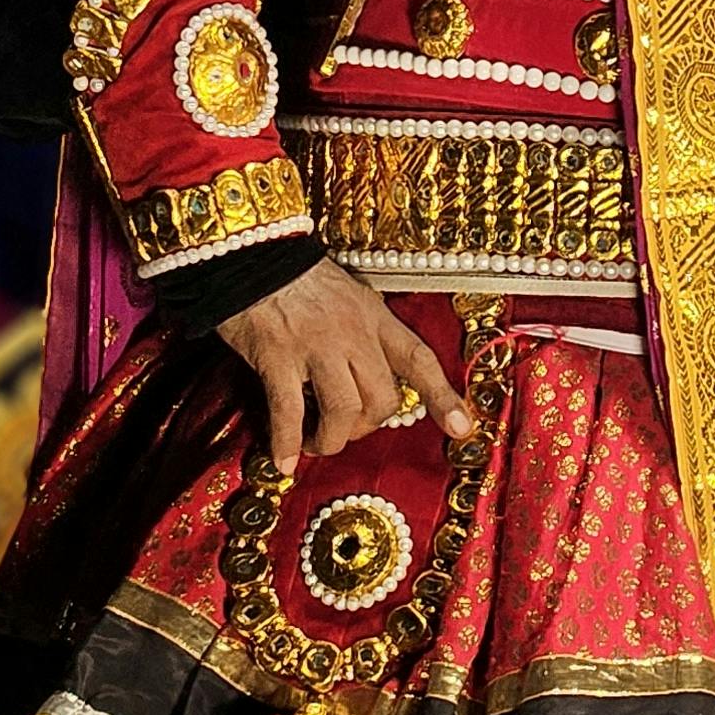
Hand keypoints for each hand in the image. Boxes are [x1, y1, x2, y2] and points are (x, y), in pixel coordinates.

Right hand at [216, 260, 475, 472]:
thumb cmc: (296, 280)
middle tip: (344, 429)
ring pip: (344, 411)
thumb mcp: (347, 296)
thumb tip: (368, 381)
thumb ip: (363, 335)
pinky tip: (282, 460)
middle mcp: (353, 332)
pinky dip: (287, 443)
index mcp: (374, 316)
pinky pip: (289, 412)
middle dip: (366, 427)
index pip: (418, 359)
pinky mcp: (278, 356)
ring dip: (330, 440)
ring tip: (314, 444)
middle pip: (383, 399)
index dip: (443, 396)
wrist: (251, 254)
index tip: (463, 429)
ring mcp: (316, 344)